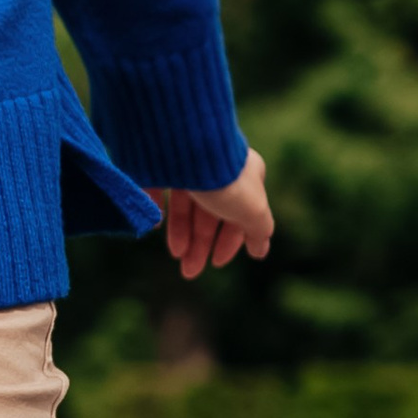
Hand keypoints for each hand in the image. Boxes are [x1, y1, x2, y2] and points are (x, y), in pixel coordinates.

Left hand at [154, 148, 270, 278]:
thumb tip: (261, 250)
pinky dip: (157, 208)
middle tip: (189, 272)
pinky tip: (155, 225)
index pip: (240, 214)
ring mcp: (186, 164)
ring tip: (176, 256)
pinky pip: (157, 188)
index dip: (230, 242)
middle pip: (209, 213)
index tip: (217, 263)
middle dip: (201, 245)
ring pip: (184, 204)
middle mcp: (216, 169)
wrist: (184, 146)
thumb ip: (258, 229)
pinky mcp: (158, 162)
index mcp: (244, 176)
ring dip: (181, 233)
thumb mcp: (251, 209)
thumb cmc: (223, 178)